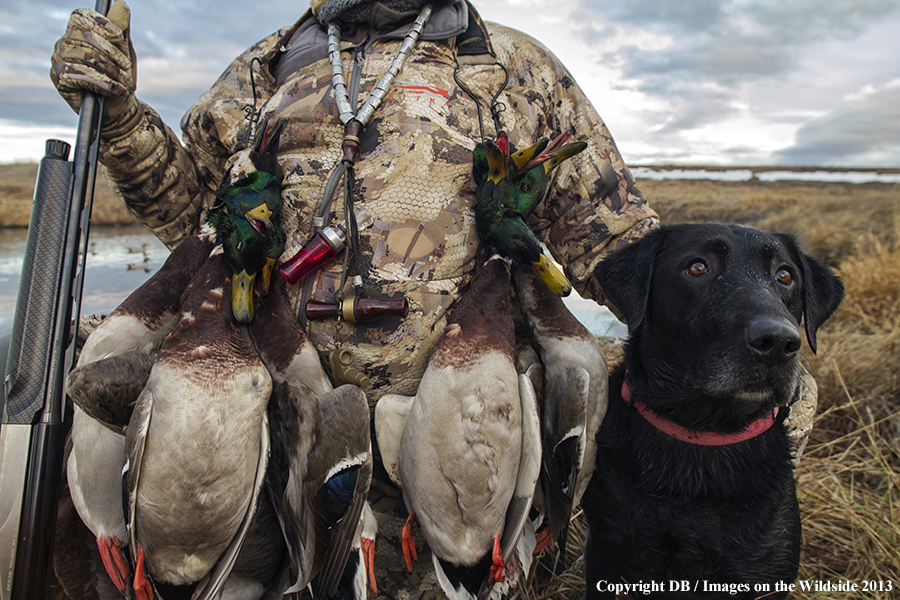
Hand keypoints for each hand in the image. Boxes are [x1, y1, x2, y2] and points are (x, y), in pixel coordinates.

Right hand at [50, 0, 137, 128]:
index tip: (118, 35)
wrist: (120, 108)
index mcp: (78, 32)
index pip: (80, 16)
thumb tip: (120, 4)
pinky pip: (79, 75)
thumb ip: (121, 29)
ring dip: (109, 70)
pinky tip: (114, 90)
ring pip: (83, 56)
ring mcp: (58, 61)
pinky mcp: (59, 79)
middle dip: (111, 52)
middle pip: (84, 36)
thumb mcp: (124, 52)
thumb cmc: (121, 78)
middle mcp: (64, 43)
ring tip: (123, 82)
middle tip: (126, 67)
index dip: (99, 23)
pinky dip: (102, 83)